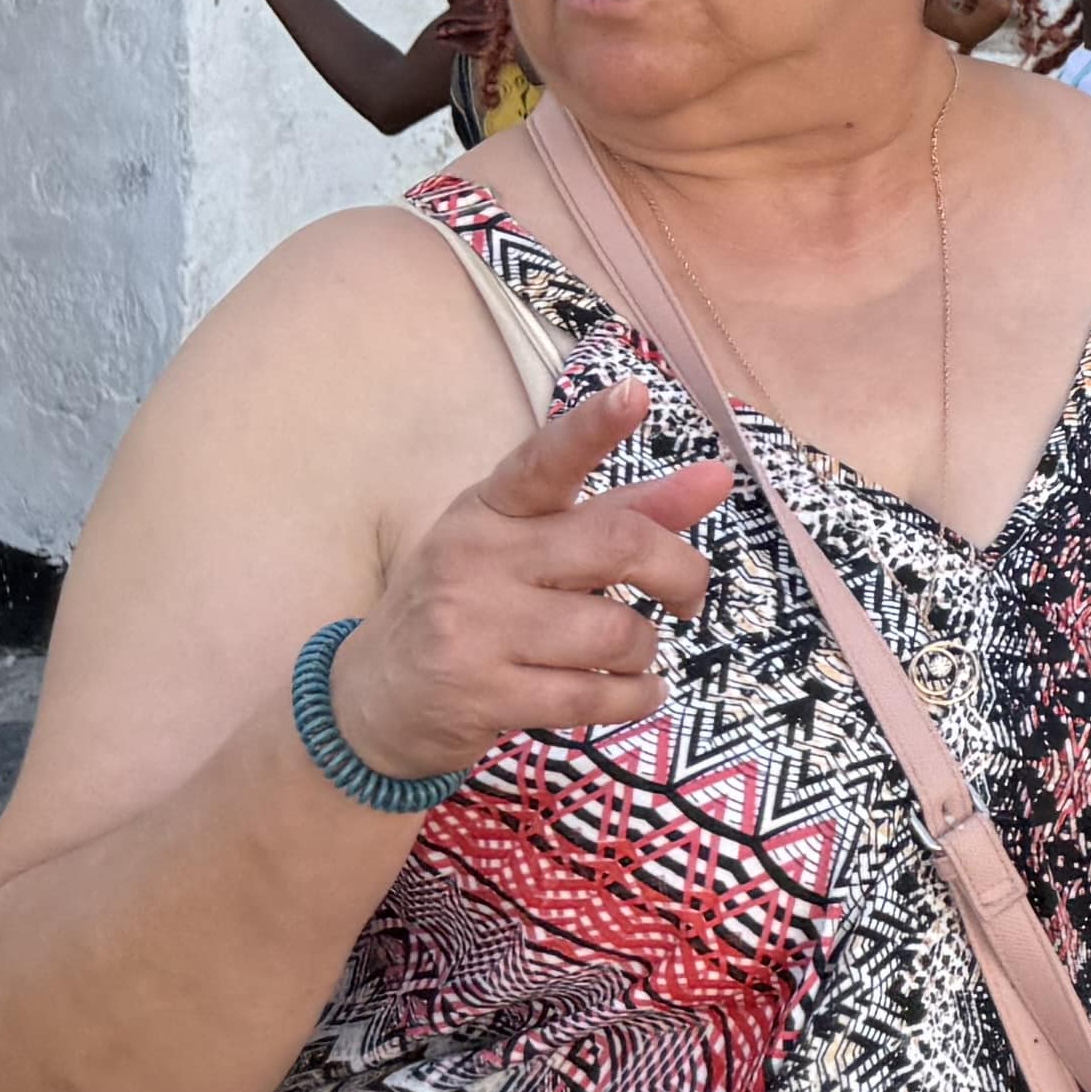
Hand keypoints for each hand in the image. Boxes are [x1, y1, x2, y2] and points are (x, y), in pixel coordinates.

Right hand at [322, 379, 735, 776]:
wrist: (375, 697)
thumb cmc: (472, 604)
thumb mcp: (528, 545)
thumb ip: (622, 511)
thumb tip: (715, 478)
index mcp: (492, 509)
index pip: (544, 461)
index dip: (592, 427)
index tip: (636, 394)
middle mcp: (479, 559)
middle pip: (618, 544)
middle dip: (680, 572)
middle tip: (687, 596)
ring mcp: (475, 629)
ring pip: (615, 632)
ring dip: (645, 650)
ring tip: (631, 654)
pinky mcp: (482, 696)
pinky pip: (595, 696)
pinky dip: (634, 697)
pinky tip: (632, 691)